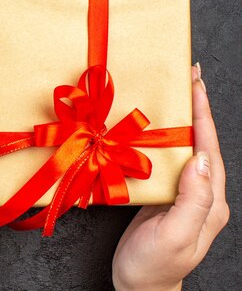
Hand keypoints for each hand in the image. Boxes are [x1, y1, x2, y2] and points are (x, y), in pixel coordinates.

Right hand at [112, 63, 228, 290]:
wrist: (139, 289)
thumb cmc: (155, 266)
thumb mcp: (175, 235)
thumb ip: (194, 198)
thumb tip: (202, 158)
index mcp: (209, 201)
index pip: (209, 149)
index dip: (203, 115)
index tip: (196, 85)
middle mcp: (200, 194)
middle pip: (201, 143)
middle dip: (196, 109)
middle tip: (187, 78)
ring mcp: (181, 195)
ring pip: (183, 149)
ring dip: (179, 120)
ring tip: (171, 94)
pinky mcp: (162, 196)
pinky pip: (164, 161)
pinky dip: (158, 138)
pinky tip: (149, 129)